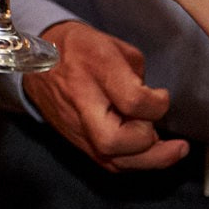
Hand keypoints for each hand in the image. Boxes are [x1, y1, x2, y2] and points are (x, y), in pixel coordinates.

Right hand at [24, 20, 187, 170]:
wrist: (35, 60)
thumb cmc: (80, 48)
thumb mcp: (115, 46)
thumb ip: (138, 75)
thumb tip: (152, 101)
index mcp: (94, 67)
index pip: (133, 101)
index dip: (158, 103)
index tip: (160, 95)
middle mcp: (81, 100)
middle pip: (114, 141)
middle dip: (147, 141)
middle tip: (157, 128)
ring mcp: (74, 125)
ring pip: (113, 161)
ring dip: (149, 159)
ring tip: (172, 150)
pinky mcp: (74, 139)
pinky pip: (108, 163)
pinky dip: (134, 161)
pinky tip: (148, 151)